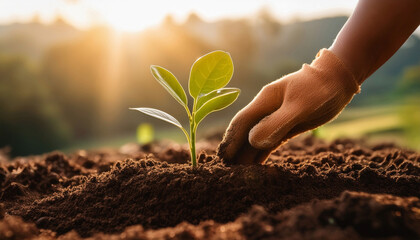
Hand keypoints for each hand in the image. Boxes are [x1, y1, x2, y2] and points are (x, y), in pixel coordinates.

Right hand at [217, 49, 359, 163]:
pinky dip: (261, 155)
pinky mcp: (285, 127)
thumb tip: (253, 141)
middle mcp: (266, 110)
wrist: (337, 82)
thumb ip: (277, 123)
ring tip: (238, 173)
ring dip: (246, 154)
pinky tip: (254, 166)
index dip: (232, 139)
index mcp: (265, 100)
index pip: (242, 121)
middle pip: (245, 132)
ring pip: (256, 139)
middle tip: (226, 169)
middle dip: (235, 149)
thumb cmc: (318, 89)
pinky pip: (269, 143)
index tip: (224, 157)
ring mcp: (275, 119)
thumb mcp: (300, 106)